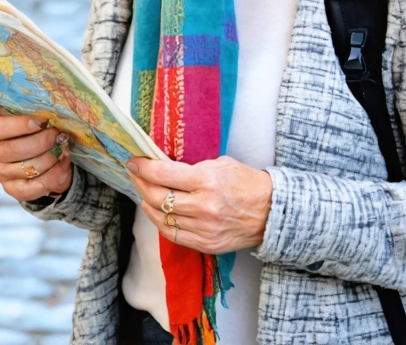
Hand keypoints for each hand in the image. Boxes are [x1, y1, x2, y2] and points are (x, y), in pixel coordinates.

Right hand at [0, 114, 72, 202]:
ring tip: (63, 148)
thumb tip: (49, 110)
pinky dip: (53, 176)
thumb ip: (32, 111)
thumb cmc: (35, 126)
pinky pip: (32, 188)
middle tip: (57, 135)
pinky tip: (63, 165)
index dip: (17, 125)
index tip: (42, 121)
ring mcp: (0, 173)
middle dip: (40, 142)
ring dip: (50, 159)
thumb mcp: (31, 114)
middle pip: (11, 150)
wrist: (44, 151)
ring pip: (25, 169)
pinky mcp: (12, 189)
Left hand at [128, 156, 271, 254]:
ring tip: (143, 192)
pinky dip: (160, 222)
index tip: (132, 162)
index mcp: (206, 181)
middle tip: (134, 174)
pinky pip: (173, 235)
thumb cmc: (246, 182)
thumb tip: (164, 166)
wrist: (272, 212)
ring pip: (161, 218)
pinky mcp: (206, 245)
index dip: (143, 168)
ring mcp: (204, 229)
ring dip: (147, 203)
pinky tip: (156, 211)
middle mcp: (203, 207)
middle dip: (140, 184)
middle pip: (157, 198)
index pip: (163, 175)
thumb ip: (192, 167)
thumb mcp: (220, 164)